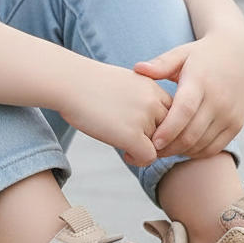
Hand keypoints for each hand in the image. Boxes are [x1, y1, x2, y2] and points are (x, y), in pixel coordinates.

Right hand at [57, 60, 171, 166]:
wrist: (68, 82)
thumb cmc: (88, 83)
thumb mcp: (123, 82)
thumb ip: (140, 98)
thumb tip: (145, 120)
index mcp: (153, 86)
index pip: (174, 113)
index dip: (162, 126)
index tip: (146, 131)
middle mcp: (153, 101)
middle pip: (171, 131)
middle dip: (158, 140)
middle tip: (139, 143)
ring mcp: (144, 118)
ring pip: (161, 146)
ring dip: (147, 149)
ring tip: (129, 148)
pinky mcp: (131, 135)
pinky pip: (149, 157)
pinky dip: (139, 160)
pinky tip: (125, 154)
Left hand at [133, 31, 243, 158]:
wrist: (238, 54)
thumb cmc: (202, 55)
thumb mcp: (181, 54)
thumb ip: (160, 63)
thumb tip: (137, 68)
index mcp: (200, 82)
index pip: (184, 110)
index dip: (168, 130)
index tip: (152, 142)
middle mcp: (218, 100)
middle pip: (192, 133)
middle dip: (169, 147)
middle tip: (150, 151)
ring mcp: (230, 114)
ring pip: (202, 144)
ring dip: (181, 151)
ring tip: (162, 150)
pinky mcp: (237, 124)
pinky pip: (214, 148)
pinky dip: (196, 152)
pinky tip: (182, 148)